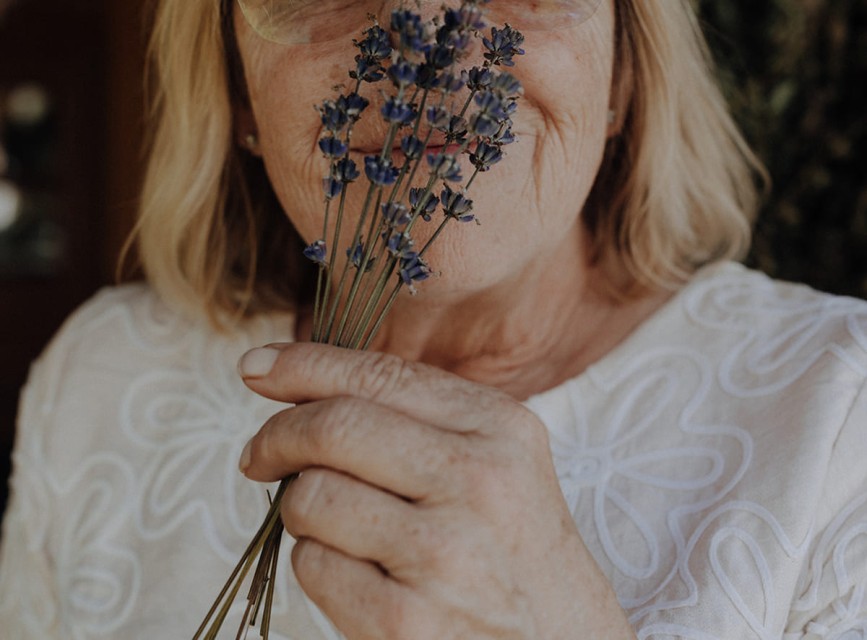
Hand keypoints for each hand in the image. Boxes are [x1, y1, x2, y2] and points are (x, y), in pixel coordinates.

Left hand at [238, 343, 634, 639]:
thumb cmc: (514, 552)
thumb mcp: (498, 464)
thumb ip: (417, 418)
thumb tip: (298, 380)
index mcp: (499, 427)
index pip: (380, 375)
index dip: (304, 364)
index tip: (257, 367)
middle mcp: (476, 479)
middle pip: (333, 427)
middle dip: (277, 436)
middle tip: (259, 456)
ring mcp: (440, 551)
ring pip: (311, 497)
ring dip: (301, 512)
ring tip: (338, 529)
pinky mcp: (403, 618)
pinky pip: (313, 566)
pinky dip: (318, 566)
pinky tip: (360, 575)